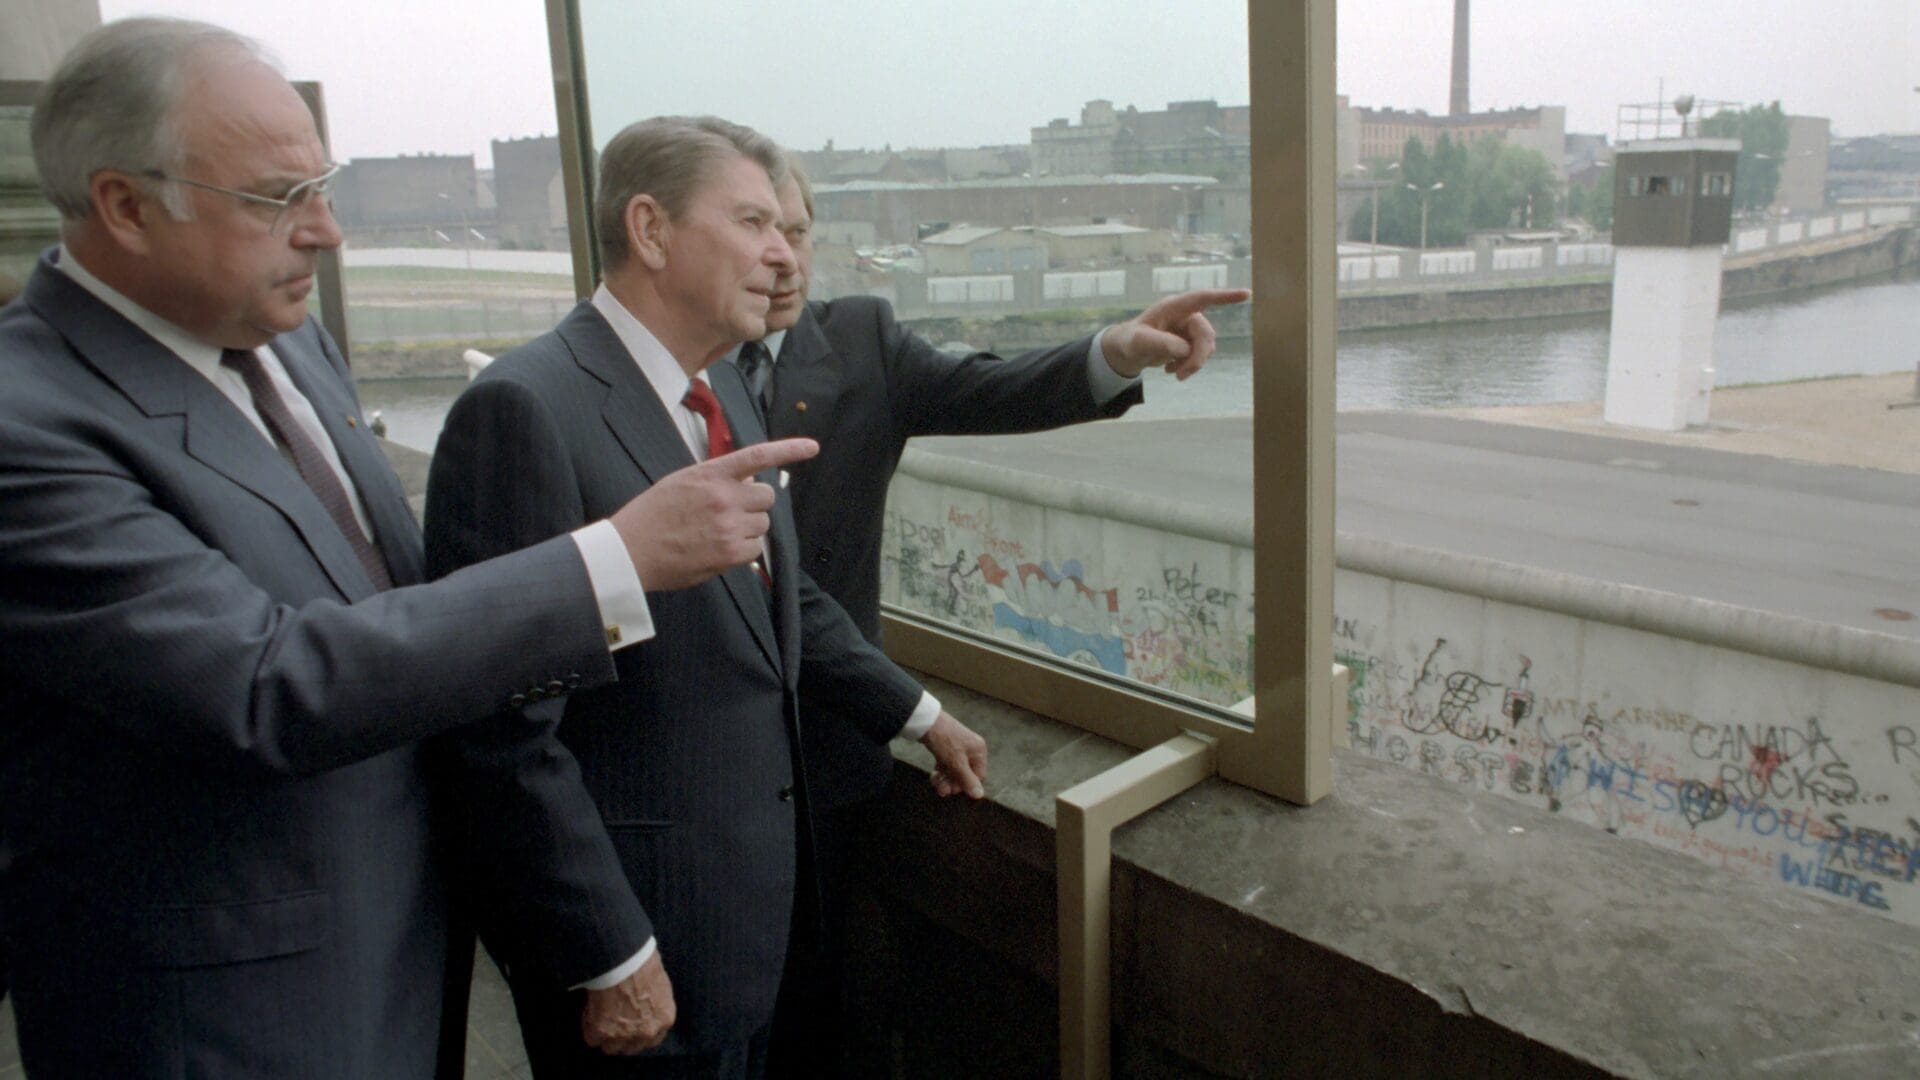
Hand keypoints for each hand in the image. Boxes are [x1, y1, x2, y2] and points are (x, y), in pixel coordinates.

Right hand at [581, 951, 675, 1054]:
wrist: (623, 960)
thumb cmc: (643, 961)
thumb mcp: (659, 982)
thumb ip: (654, 1002)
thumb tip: (644, 1003)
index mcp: (664, 1018)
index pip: (653, 1039)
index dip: (639, 1033)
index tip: (631, 1026)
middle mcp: (647, 1032)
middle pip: (630, 1048)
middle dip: (621, 1038)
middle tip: (612, 1021)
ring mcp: (624, 1035)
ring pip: (610, 1048)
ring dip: (604, 1036)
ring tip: (599, 1016)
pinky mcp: (602, 1032)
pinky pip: (592, 1039)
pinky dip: (588, 1027)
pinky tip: (590, 1011)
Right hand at [610, 437, 817, 590]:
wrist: (631, 549)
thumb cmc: (653, 515)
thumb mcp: (682, 482)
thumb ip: (717, 478)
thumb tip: (749, 482)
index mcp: (710, 473)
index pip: (757, 455)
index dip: (789, 450)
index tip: (813, 447)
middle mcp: (724, 496)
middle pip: (767, 496)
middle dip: (755, 504)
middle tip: (731, 512)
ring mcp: (729, 525)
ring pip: (764, 524)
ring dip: (750, 527)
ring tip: (718, 532)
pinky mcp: (730, 552)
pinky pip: (755, 549)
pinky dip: (743, 550)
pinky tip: (718, 549)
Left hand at [921, 712, 987, 798]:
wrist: (924, 721)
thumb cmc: (944, 740)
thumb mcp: (956, 762)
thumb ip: (967, 780)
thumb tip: (979, 796)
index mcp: (978, 750)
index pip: (978, 775)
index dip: (967, 785)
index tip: (954, 791)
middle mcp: (970, 749)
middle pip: (965, 774)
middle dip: (953, 783)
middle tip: (942, 791)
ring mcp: (957, 747)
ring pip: (954, 770)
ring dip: (946, 779)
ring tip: (936, 786)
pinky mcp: (946, 747)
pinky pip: (946, 764)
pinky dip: (941, 772)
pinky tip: (934, 778)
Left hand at [1101, 288, 1251, 380]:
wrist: (1128, 351)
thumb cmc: (1130, 340)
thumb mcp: (1139, 341)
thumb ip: (1160, 342)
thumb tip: (1185, 349)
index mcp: (1174, 307)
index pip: (1203, 298)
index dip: (1225, 297)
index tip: (1247, 294)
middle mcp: (1186, 315)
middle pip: (1206, 334)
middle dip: (1197, 357)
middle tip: (1180, 376)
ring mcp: (1190, 329)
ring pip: (1206, 348)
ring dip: (1192, 364)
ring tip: (1172, 373)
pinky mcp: (1191, 342)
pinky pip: (1201, 356)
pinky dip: (1189, 366)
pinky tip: (1172, 370)